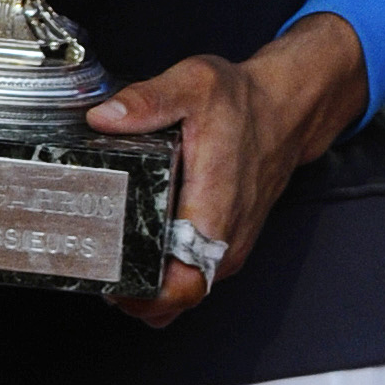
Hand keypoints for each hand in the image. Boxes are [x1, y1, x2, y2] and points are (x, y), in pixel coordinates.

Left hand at [86, 13, 367, 327]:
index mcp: (215, 209)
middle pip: (177, 300)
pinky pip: (194, 277)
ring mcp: (229, 246)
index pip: (184, 285)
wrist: (284, 109)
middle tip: (99, 268)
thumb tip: (104, 118)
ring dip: (150, 289)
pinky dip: (167, 277)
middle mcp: (226, 238)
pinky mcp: (228, 245)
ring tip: (115, 262)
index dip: (143, 297)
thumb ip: (147, 101)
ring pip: (185, 294)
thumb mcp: (194, 84)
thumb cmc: (245, 103)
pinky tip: (142, 252)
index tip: (110, 282)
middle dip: (134, 296)